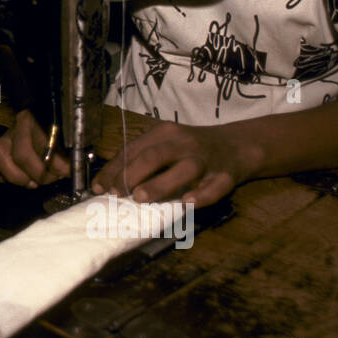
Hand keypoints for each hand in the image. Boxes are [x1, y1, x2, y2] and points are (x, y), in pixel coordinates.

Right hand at [0, 109, 69, 189]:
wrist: (43, 126)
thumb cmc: (58, 136)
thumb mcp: (69, 138)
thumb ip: (71, 152)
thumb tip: (75, 170)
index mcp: (39, 118)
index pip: (44, 141)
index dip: (56, 162)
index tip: (66, 172)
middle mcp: (18, 125)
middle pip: (21, 154)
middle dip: (38, 173)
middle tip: (50, 179)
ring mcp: (3, 136)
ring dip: (16, 176)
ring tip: (32, 182)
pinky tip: (14, 177)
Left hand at [95, 122, 260, 208]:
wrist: (237, 145)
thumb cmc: (191, 148)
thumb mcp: (165, 143)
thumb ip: (140, 158)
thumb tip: (108, 182)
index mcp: (165, 133)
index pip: (134, 149)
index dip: (114, 168)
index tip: (100, 187)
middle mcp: (184, 143)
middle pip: (156, 155)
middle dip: (132, 174)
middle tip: (117, 193)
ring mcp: (206, 159)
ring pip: (185, 170)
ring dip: (161, 184)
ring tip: (141, 197)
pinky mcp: (226, 176)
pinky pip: (215, 187)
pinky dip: (201, 196)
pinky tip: (187, 203)